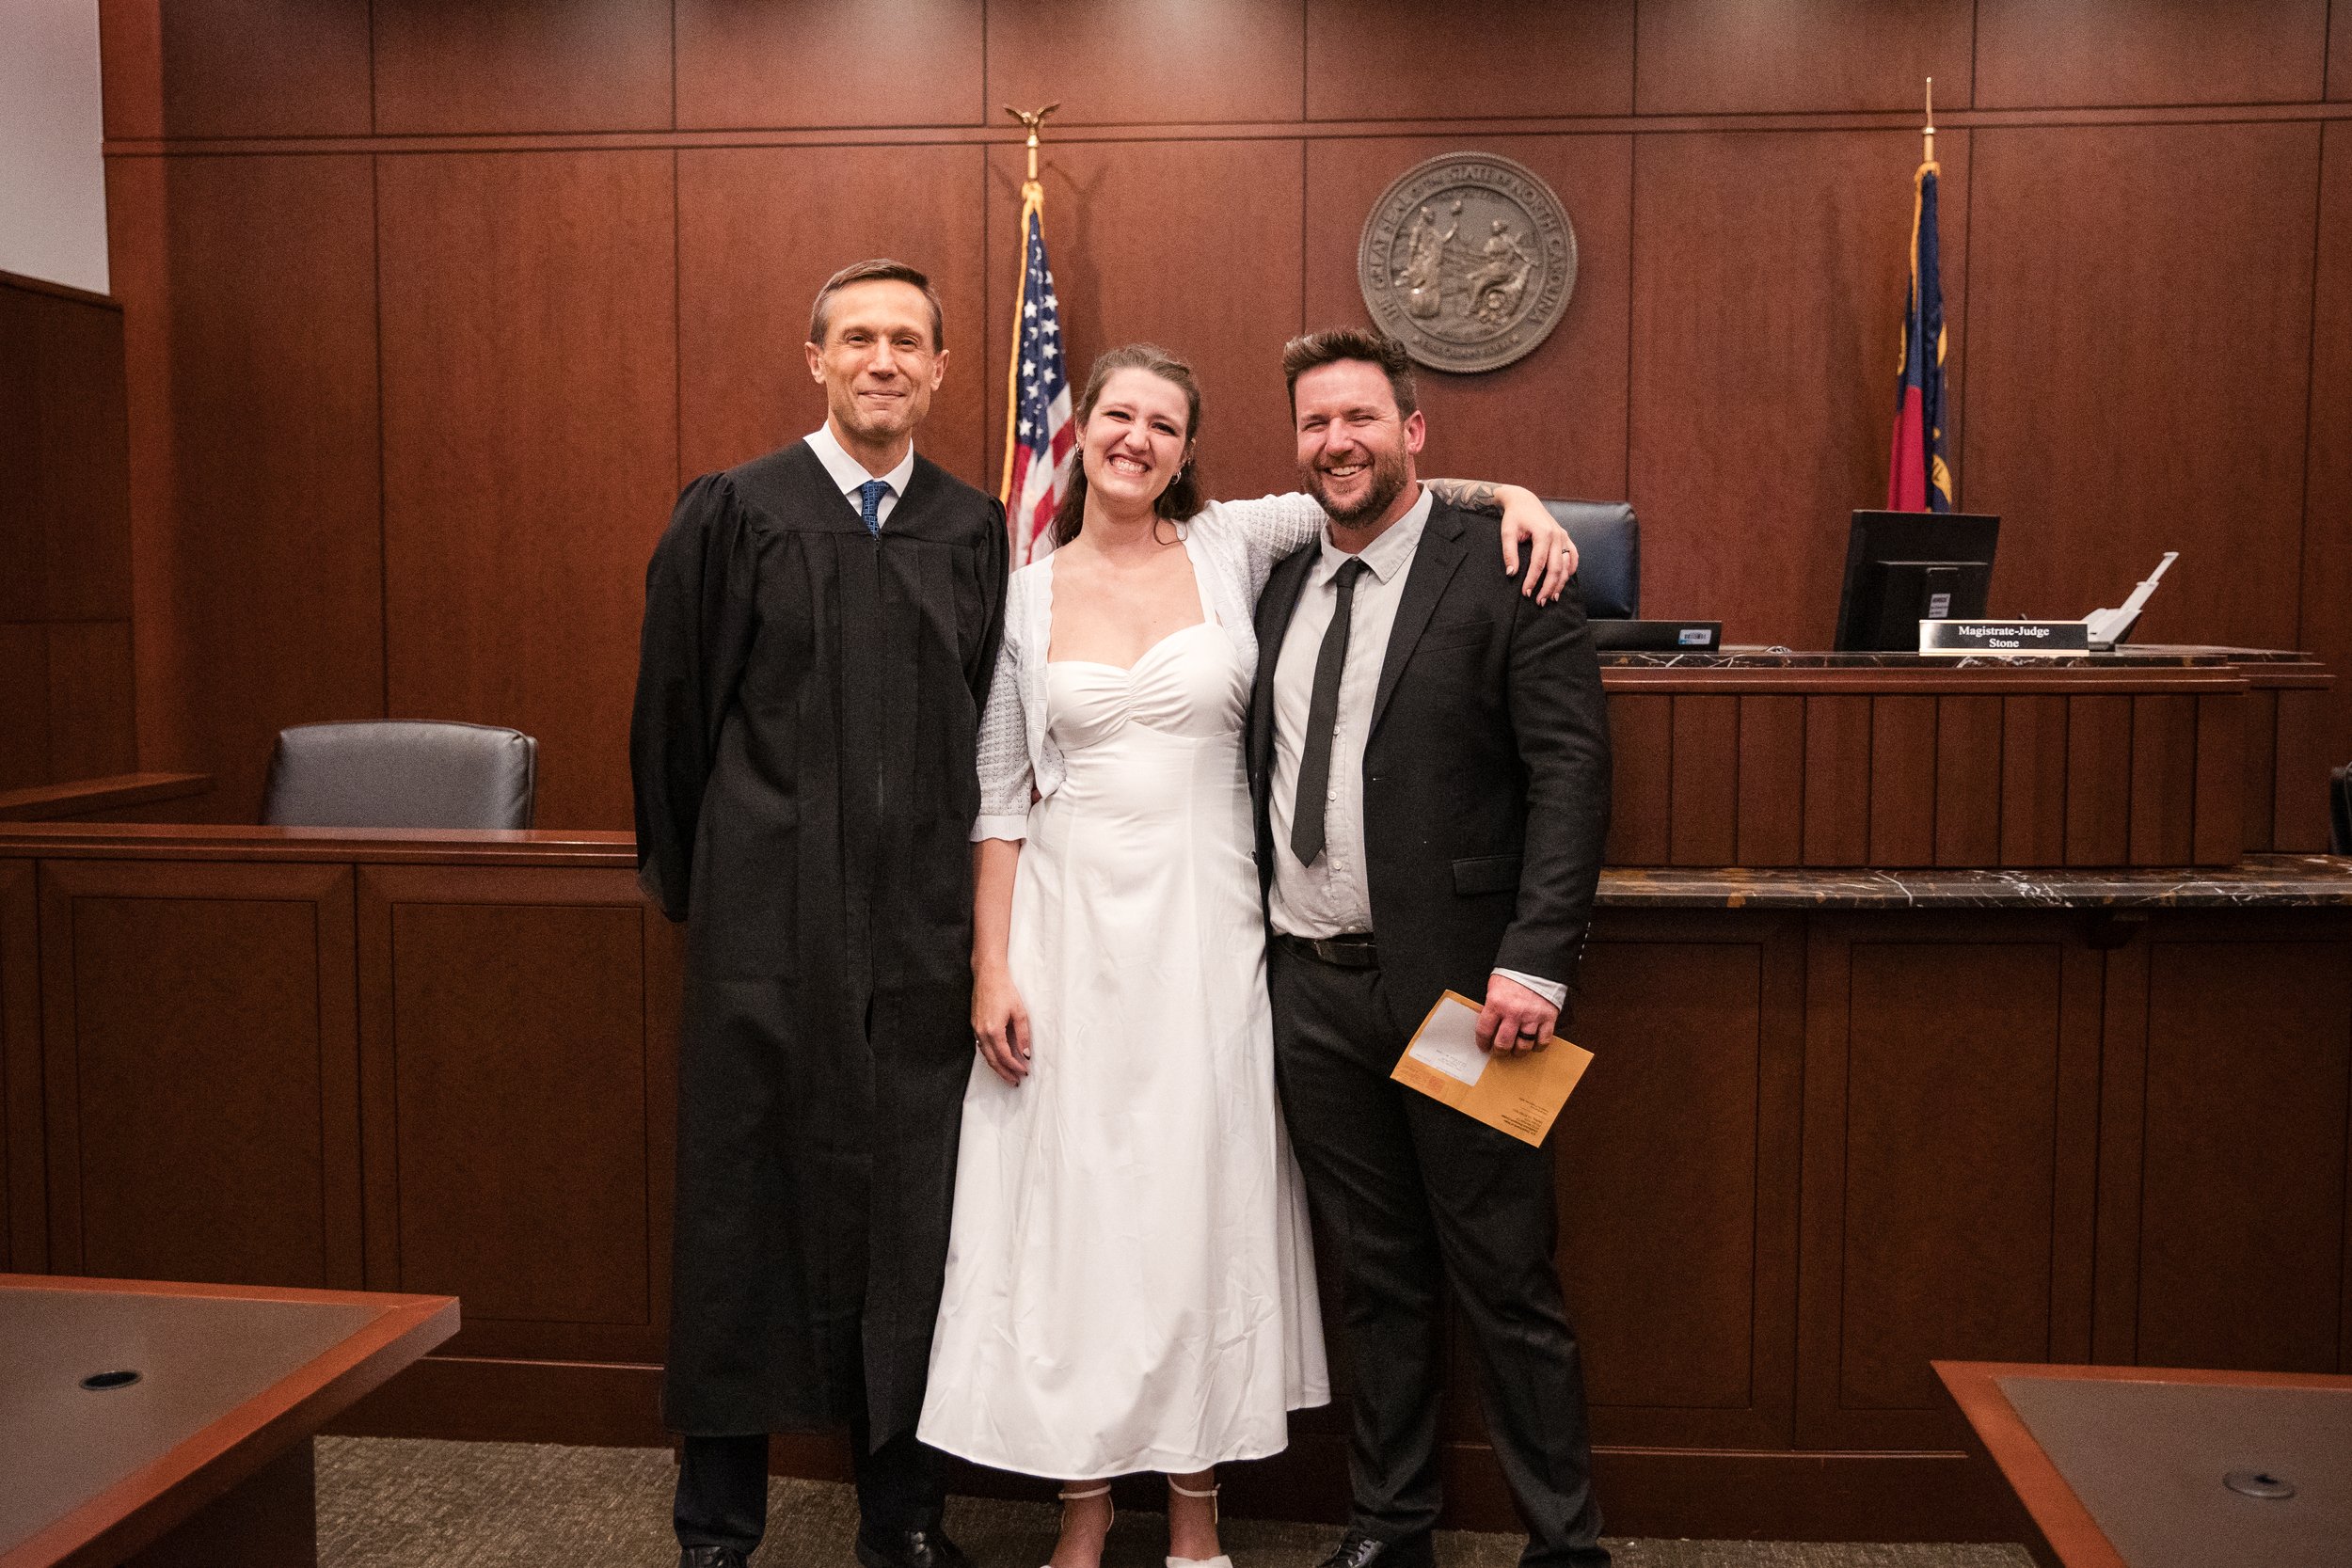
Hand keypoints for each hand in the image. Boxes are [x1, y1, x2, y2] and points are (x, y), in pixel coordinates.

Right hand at [972, 965, 1030, 1084]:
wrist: (988, 975)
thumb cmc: (1004, 990)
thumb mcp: (1019, 1013)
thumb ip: (1023, 1035)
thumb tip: (1026, 1053)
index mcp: (993, 1031)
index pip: (1005, 1056)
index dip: (1015, 1066)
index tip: (1024, 1072)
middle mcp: (982, 1033)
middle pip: (992, 1060)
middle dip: (1004, 1073)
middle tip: (1014, 1081)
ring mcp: (976, 1029)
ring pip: (985, 1055)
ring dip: (997, 1066)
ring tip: (1008, 1074)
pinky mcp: (975, 1025)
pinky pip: (981, 1046)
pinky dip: (990, 1055)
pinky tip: (998, 1058)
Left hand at [1475, 972, 1556, 1055]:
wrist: (1537, 962)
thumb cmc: (1514, 974)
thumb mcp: (1494, 987)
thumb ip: (1492, 1007)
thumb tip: (1488, 1026)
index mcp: (1496, 1003)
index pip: (1484, 1031)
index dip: (1482, 1043)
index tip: (1484, 1046)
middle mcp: (1513, 1012)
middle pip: (1503, 1043)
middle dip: (1500, 1051)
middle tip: (1500, 1051)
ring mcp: (1532, 1016)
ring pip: (1523, 1046)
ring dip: (1518, 1052)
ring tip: (1516, 1049)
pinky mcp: (1548, 1017)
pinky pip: (1543, 1041)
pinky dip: (1538, 1046)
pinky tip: (1533, 1044)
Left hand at [1496, 487, 1576, 604]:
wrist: (1524, 501)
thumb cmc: (1514, 517)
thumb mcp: (1507, 532)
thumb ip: (1509, 553)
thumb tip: (1511, 573)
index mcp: (1543, 533)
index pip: (1539, 563)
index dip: (1532, 580)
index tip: (1526, 593)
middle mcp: (1557, 535)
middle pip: (1556, 567)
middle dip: (1548, 587)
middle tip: (1540, 602)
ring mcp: (1563, 536)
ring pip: (1566, 565)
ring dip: (1560, 583)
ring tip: (1551, 598)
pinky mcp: (1566, 537)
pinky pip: (1573, 556)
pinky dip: (1570, 570)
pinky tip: (1564, 581)